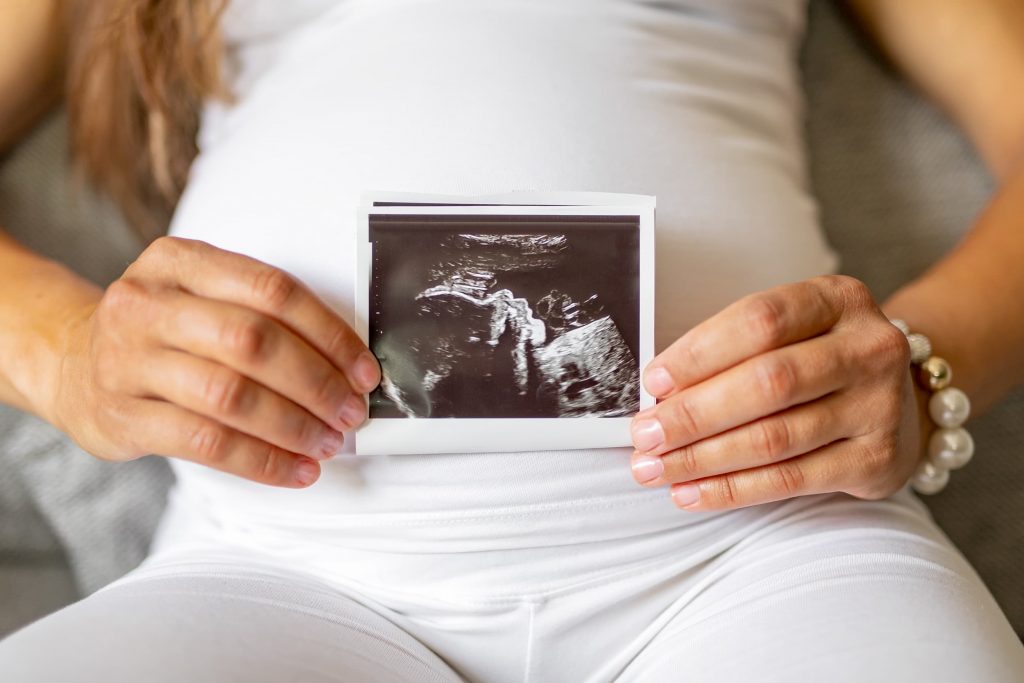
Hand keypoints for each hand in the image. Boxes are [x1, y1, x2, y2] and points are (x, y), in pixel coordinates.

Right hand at [51, 237, 379, 487]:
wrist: (71, 363)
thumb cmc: (161, 332)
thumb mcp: (198, 296)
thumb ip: (261, 314)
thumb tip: (347, 364)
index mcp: (178, 261)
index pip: (272, 290)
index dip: (329, 333)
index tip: (362, 370)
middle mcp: (147, 304)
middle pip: (253, 342)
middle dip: (316, 383)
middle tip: (350, 412)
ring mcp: (127, 360)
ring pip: (230, 396)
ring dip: (293, 426)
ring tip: (328, 442)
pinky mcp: (122, 416)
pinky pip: (206, 443)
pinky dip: (262, 461)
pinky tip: (293, 470)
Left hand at [630, 275, 922, 510]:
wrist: (901, 398)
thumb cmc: (818, 359)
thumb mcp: (790, 332)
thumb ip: (733, 351)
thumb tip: (658, 395)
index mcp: (838, 299)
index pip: (760, 320)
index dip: (700, 352)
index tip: (653, 382)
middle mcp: (869, 347)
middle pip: (768, 383)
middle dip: (693, 414)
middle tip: (644, 435)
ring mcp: (880, 405)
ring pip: (775, 437)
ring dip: (703, 458)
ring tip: (655, 468)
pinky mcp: (877, 460)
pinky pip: (790, 479)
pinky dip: (732, 489)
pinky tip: (690, 492)